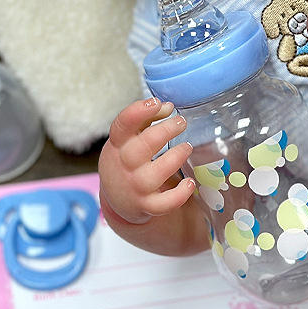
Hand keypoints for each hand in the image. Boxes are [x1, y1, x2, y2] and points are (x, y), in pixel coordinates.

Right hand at [98, 98, 194, 224]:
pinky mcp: (145, 206)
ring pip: (154, 174)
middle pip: (143, 145)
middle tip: (181, 123)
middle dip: (165, 131)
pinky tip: (189, 183)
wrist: (118, 200)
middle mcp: (124, 165)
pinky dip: (179, 195)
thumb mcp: (128, 139)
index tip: (156, 102)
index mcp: (118, 144)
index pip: (122, 124)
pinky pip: (163, 204)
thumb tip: (168, 107)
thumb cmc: (128, 161)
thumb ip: (146, 119)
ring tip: (187, 147)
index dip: (138, 111)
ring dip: (175, 157)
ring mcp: (134, 187)